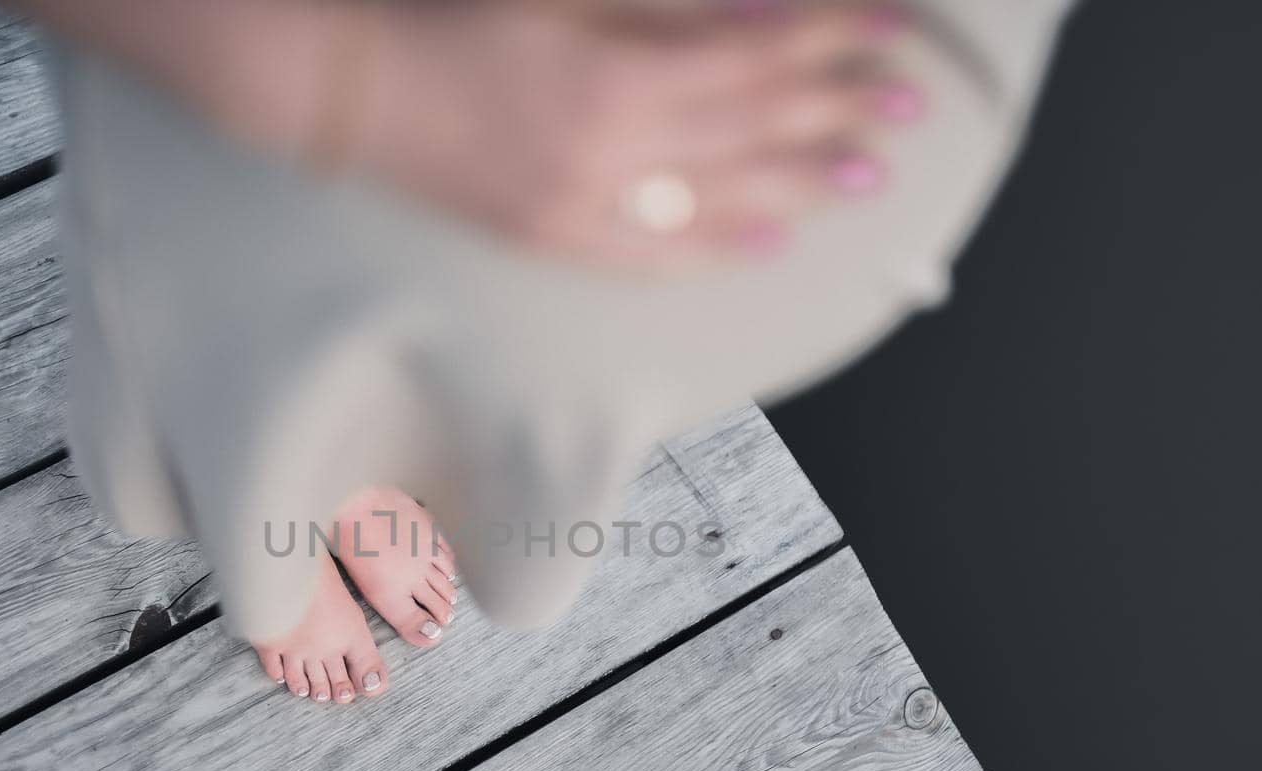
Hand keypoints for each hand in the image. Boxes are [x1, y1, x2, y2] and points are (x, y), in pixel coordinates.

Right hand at [355, 1, 924, 269]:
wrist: (352, 88)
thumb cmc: (456, 21)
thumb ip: (672, 9)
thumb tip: (764, 16)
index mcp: (615, 73)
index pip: (755, 55)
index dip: (832, 39)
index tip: (891, 29)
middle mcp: (609, 150)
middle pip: (752, 128)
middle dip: (838, 110)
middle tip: (908, 105)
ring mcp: (583, 206)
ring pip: (718, 197)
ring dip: (800, 183)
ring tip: (866, 174)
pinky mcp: (554, 240)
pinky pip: (654, 254)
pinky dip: (718, 246)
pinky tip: (770, 239)